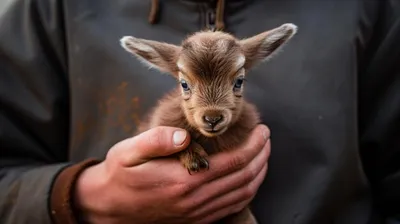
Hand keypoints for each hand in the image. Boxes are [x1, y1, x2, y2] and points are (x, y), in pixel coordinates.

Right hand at [73, 124, 270, 223]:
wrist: (109, 207)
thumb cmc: (120, 175)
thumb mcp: (128, 152)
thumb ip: (156, 141)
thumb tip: (184, 134)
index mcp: (182, 180)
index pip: (233, 162)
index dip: (253, 146)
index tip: (262, 130)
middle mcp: (194, 200)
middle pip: (243, 178)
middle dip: (261, 156)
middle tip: (266, 138)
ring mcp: (196, 213)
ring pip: (242, 195)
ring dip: (259, 173)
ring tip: (264, 154)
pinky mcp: (195, 220)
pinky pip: (231, 208)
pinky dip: (247, 192)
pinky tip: (250, 179)